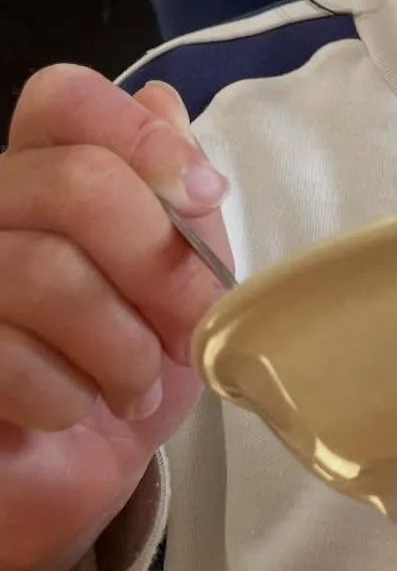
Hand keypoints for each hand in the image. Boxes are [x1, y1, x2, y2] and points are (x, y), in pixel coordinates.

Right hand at [0, 67, 232, 570]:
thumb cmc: (134, 355)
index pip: (62, 98)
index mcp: (44, 167)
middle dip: (157, 262)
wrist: (74, 472)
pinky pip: (2, 351)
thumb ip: (177, 190)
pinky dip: (66, 390)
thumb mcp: (185, 272)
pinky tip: (80, 408)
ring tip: (138, 381)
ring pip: (42, 270)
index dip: (139, 135)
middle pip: (74, 183)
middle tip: (192, 322)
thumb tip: (161, 103)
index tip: (203, 195)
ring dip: (119, 341)